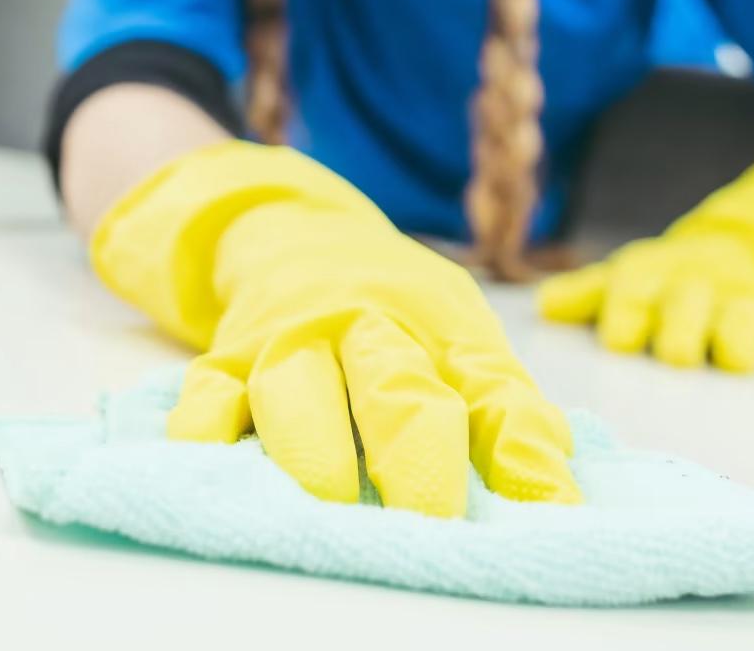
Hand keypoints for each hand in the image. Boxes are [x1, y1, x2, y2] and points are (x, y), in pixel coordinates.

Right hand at [92, 141, 581, 517]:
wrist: (298, 236)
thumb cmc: (400, 312)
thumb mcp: (464, 342)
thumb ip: (505, 415)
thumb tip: (550, 498)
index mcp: (440, 333)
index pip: (490, 394)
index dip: (519, 455)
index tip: (544, 513)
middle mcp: (364, 332)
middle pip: (393, 390)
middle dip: (414, 457)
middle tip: (432, 518)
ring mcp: (288, 344)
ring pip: (296, 391)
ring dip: (312, 444)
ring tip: (327, 498)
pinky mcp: (223, 363)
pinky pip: (205, 397)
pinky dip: (202, 431)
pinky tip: (208, 461)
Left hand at [539, 146, 753, 374]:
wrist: (741, 245)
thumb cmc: (663, 280)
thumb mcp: (623, 278)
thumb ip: (585, 294)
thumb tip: (545, 307)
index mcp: (647, 278)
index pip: (630, 294)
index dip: (625, 316)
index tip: (618, 340)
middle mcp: (694, 287)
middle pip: (686, 314)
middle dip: (682, 337)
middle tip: (677, 356)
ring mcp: (741, 301)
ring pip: (741, 325)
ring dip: (737, 343)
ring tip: (733, 360)